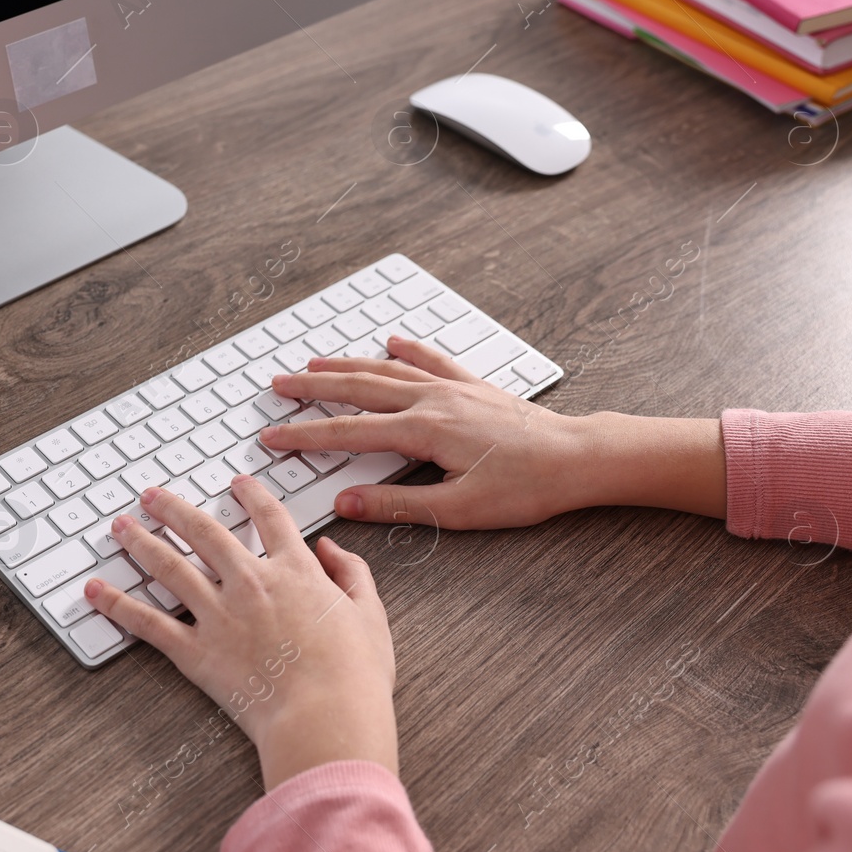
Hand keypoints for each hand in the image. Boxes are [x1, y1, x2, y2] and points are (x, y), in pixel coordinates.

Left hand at [83, 476, 397, 789]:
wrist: (326, 717)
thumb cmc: (355, 676)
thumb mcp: (371, 615)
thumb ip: (352, 574)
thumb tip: (332, 548)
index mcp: (296, 571)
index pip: (269, 518)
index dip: (251, 496)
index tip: (236, 484)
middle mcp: (251, 582)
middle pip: (204, 532)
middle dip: (174, 508)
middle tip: (152, 494)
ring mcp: (219, 615)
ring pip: (170, 566)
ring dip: (141, 541)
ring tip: (120, 526)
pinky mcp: (197, 652)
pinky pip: (149, 624)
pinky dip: (119, 605)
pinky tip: (96, 591)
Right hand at [259, 335, 725, 527]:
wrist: (579, 457)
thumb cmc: (526, 487)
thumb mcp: (459, 509)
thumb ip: (398, 505)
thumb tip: (346, 504)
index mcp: (422, 430)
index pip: (347, 433)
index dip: (305, 435)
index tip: (272, 436)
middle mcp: (432, 400)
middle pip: (358, 388)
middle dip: (313, 388)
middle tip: (278, 385)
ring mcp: (454, 387)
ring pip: (387, 370)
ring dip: (347, 365)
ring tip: (315, 363)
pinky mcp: (475, 386)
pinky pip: (432, 360)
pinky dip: (408, 350)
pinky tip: (393, 342)